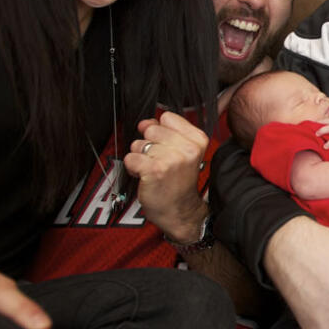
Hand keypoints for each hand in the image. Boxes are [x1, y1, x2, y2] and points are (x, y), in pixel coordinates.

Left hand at [126, 111, 210, 243]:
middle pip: (151, 129)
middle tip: (160, 161)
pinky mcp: (154, 170)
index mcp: (197, 139)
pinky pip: (130, 158)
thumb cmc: (180, 182)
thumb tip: (145, 122)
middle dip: (149, 145)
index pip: (167, 117)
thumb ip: (166, 132)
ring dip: (141, 157)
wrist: (180, 211)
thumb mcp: (183, 152)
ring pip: (139, 143)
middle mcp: (187, 148)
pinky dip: (133, 168)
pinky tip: (145, 176)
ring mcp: (171, 159)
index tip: (167, 146)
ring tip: (153, 170)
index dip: (162, 131)